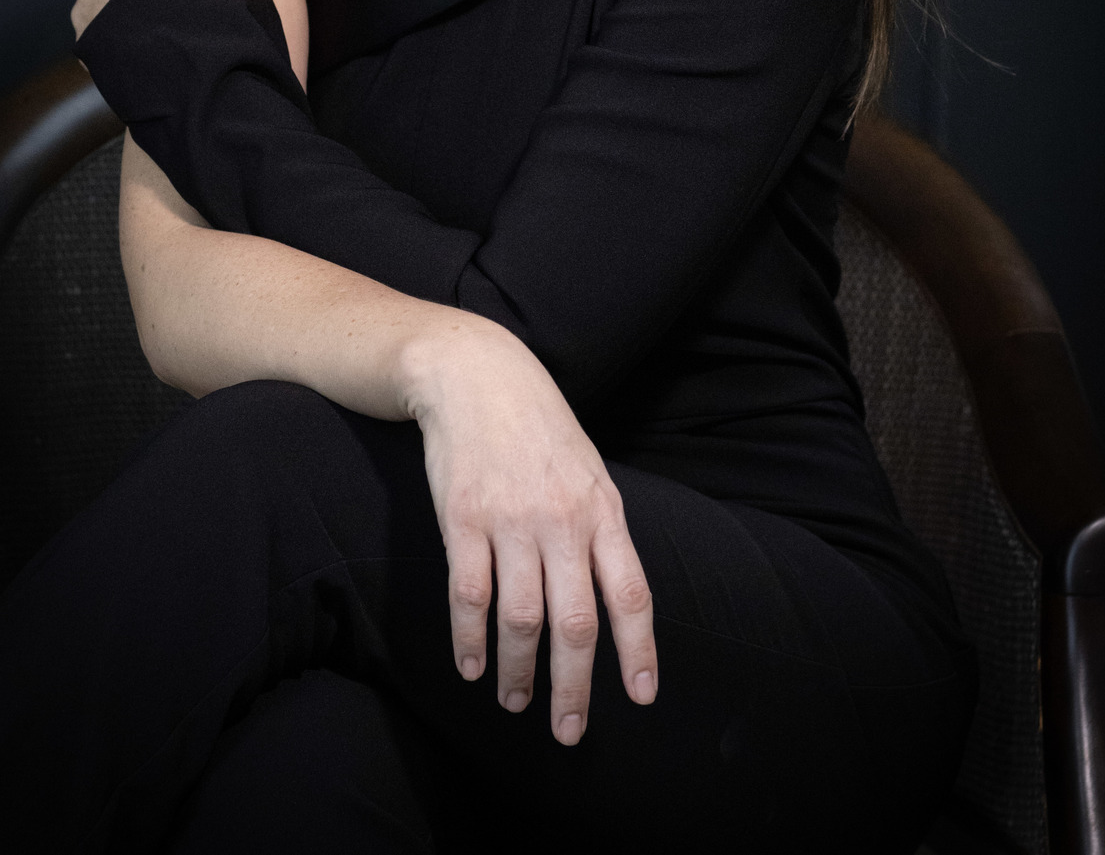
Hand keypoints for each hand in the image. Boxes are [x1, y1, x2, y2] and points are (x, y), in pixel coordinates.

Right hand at [407, 322, 656, 744]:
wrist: (477, 374)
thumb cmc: (538, 426)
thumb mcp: (588, 469)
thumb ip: (600, 529)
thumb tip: (614, 596)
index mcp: (602, 509)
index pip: (631, 594)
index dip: (639, 651)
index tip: (641, 697)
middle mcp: (562, 520)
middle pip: (575, 624)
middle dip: (574, 688)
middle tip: (568, 730)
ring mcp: (511, 520)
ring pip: (521, 620)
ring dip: (517, 672)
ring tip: (515, 700)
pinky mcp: (463, 519)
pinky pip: (469, 596)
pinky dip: (469, 640)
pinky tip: (470, 665)